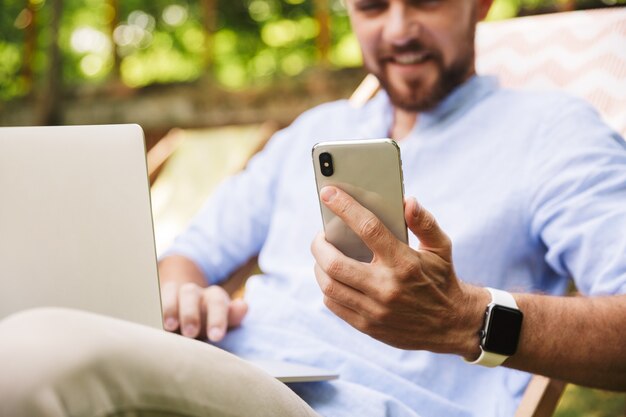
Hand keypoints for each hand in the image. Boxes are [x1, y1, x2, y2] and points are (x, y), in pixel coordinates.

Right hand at [160, 281, 247, 341]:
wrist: (186, 309)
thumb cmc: (209, 323)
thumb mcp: (223, 321)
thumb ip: (233, 316)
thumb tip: (243, 306)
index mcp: (213, 297)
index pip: (217, 302)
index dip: (217, 318)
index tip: (216, 336)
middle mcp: (193, 292)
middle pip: (191, 294)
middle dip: (191, 313)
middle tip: (191, 333)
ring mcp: (173, 294)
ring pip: (171, 293)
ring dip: (170, 308)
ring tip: (169, 327)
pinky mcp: (157, 299)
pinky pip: (153, 299)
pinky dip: (153, 308)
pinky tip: (151, 321)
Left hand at [311, 186, 485, 355]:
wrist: (451, 325)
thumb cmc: (442, 279)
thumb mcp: (441, 247)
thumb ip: (424, 222)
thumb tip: (407, 201)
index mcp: (404, 262)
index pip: (368, 228)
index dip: (344, 207)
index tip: (328, 193)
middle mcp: (387, 287)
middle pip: (336, 263)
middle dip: (319, 244)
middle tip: (321, 235)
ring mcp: (375, 310)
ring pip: (329, 285)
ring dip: (319, 266)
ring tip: (324, 255)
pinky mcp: (368, 326)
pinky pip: (334, 304)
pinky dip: (327, 287)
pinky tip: (332, 277)